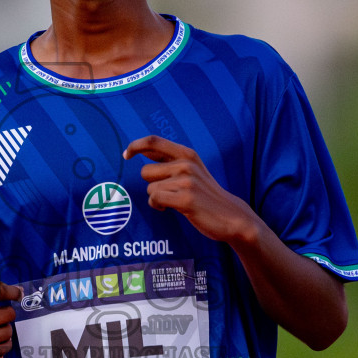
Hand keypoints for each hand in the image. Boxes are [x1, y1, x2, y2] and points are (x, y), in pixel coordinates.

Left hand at [122, 135, 259, 244]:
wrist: (232, 216)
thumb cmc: (205, 195)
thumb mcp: (192, 170)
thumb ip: (170, 160)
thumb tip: (142, 150)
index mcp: (187, 154)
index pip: (154, 141)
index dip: (136, 145)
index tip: (126, 155)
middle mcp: (186, 164)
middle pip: (145, 172)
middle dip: (151, 185)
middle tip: (168, 193)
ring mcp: (186, 181)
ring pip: (150, 189)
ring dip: (157, 198)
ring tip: (174, 201)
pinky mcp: (185, 198)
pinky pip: (155, 199)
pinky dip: (158, 206)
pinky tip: (169, 209)